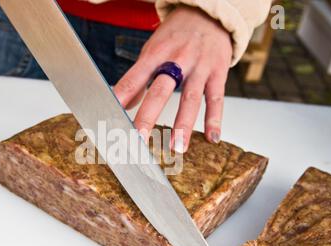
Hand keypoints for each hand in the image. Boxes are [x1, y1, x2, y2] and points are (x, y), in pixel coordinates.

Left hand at [114, 5, 231, 151]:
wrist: (209, 14)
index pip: (135, 78)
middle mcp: (177, 59)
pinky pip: (217, 98)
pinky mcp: (218, 72)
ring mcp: (199, 66)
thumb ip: (139, 78)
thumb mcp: (153, 50)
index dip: (122, 97)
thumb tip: (124, 104)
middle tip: (139, 139)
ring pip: (190, 97)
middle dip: (149, 116)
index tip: (112, 117)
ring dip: (183, 124)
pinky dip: (215, 119)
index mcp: (156, 53)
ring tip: (176, 147)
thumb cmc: (177, 34)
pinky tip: (212, 138)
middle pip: (161, 90)